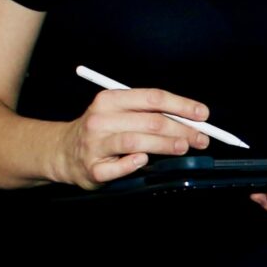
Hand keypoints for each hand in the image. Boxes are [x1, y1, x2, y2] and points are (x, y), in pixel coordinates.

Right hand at [52, 85, 208, 188]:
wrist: (63, 152)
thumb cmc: (101, 131)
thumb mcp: (119, 113)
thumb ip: (149, 113)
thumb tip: (191, 120)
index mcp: (110, 100)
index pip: (152, 98)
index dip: (181, 105)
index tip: (202, 114)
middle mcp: (101, 119)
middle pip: (149, 120)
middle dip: (181, 129)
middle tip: (201, 138)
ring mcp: (95, 144)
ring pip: (135, 141)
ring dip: (164, 144)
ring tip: (183, 147)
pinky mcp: (92, 169)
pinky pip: (116, 168)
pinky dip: (132, 163)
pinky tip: (144, 160)